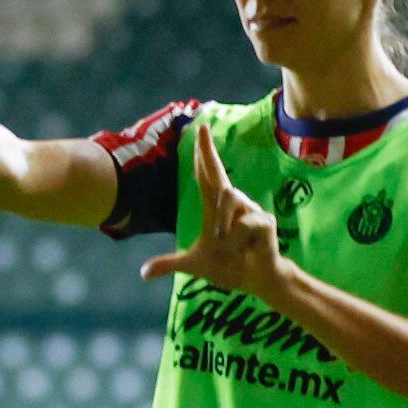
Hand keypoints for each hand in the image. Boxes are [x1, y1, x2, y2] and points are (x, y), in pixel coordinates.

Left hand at [140, 121, 287, 299]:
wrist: (255, 279)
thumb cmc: (228, 266)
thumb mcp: (194, 265)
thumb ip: (170, 265)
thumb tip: (143, 273)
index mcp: (215, 209)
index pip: (206, 177)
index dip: (203, 155)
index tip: (200, 130)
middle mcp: (233, 204)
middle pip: (218, 174)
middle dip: (208, 152)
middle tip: (201, 128)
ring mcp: (250, 210)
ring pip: (228, 200)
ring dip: (222, 226)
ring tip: (225, 244)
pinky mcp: (264, 221)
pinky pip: (244, 223)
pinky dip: (237, 238)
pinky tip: (245, 247)